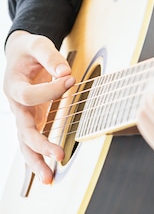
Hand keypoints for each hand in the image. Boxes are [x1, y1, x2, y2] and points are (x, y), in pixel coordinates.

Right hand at [3, 31, 74, 183]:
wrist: (19, 54)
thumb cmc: (29, 50)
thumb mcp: (38, 44)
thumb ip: (50, 57)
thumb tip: (66, 74)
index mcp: (13, 85)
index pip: (29, 95)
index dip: (50, 90)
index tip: (70, 80)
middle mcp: (16, 105)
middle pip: (23, 131)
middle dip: (40, 145)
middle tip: (59, 154)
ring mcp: (23, 115)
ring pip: (25, 143)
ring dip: (37, 161)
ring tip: (49, 178)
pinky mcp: (32, 119)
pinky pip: (33, 140)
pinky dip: (39, 155)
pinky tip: (48, 171)